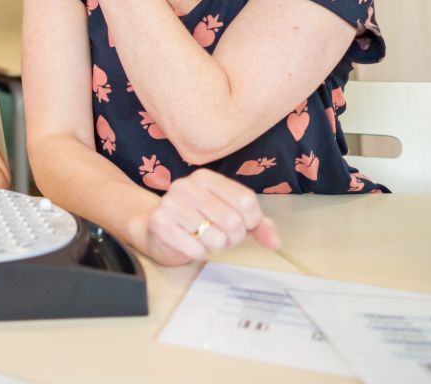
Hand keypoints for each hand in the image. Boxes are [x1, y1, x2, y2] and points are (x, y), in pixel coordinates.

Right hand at [141, 168, 280, 265]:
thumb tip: (275, 242)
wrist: (155, 228)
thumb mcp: (229, 215)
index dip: (251, 221)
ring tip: (203, 239)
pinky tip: (189, 243)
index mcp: (206, 178)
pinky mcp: (160, 224)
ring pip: (216, 238)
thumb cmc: (197, 221)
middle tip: (222, 236)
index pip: (246, 201)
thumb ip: (256, 224)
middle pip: (233, 221)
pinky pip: (197, 249)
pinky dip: (199, 253)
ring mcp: (171, 203)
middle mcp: (186, 185)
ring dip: (215, 246)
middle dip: (234, 238)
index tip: (242, 225)